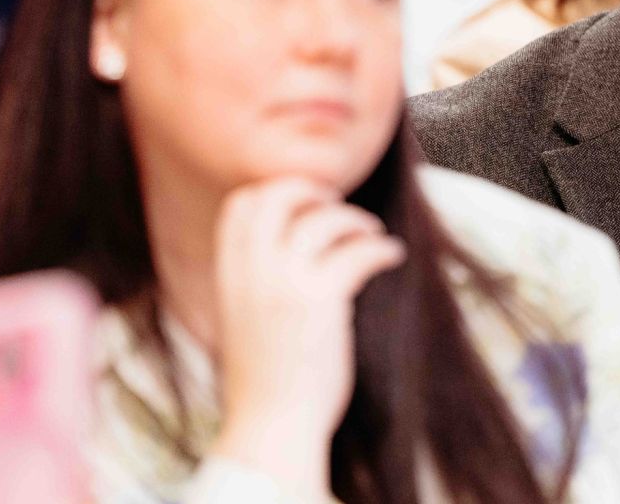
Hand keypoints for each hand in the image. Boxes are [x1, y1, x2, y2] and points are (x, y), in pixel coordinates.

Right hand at [209, 179, 404, 499]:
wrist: (270, 429)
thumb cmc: (265, 383)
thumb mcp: (244, 320)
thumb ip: (258, 281)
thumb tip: (294, 247)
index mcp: (228, 276)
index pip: (241, 205)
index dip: (274, 191)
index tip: (303, 202)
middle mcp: (252, 272)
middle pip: (279, 196)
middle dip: (313, 190)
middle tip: (337, 204)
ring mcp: (285, 283)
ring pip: (324, 219)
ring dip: (356, 220)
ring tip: (371, 232)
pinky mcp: (321, 300)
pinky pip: (360, 251)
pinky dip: (382, 247)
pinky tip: (392, 255)